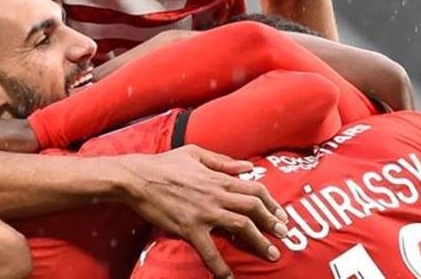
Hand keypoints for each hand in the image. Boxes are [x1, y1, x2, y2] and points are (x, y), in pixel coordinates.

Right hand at [117, 145, 286, 278]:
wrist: (137, 178)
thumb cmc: (164, 164)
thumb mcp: (195, 154)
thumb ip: (223, 162)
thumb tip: (247, 167)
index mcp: (219, 178)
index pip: (255, 190)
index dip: (272, 203)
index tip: (281, 215)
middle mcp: (217, 195)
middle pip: (254, 209)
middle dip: (273, 224)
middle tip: (284, 236)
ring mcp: (204, 213)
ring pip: (241, 228)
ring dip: (260, 242)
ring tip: (272, 254)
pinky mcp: (190, 229)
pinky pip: (210, 252)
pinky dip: (221, 267)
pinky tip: (229, 278)